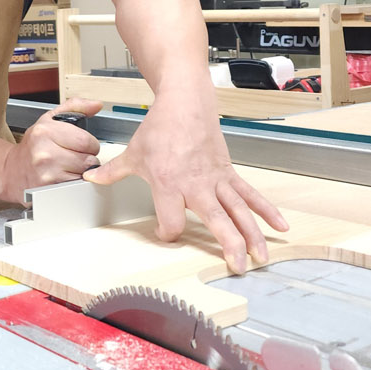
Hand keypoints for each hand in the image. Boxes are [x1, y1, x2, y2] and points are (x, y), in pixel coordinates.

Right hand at [0, 98, 102, 203]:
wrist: (11, 171)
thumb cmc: (32, 146)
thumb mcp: (49, 119)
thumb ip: (75, 107)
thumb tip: (96, 104)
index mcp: (45, 131)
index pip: (87, 141)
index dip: (90, 145)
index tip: (83, 146)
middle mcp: (44, 152)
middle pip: (88, 160)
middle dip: (87, 159)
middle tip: (74, 157)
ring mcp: (46, 173)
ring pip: (84, 175)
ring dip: (81, 173)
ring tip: (68, 167)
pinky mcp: (48, 190)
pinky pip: (75, 187)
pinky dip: (74, 183)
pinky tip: (63, 177)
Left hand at [85, 98, 289, 273]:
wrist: (186, 102)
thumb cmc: (160, 127)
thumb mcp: (133, 152)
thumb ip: (113, 172)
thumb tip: (90, 178)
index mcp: (169, 184)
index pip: (172, 221)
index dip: (168, 232)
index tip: (166, 232)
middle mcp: (196, 185)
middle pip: (216, 219)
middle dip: (228, 244)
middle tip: (237, 266)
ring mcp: (216, 180)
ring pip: (238, 210)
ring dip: (252, 234)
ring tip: (261, 256)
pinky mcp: (229, 173)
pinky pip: (250, 194)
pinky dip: (266, 210)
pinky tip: (280, 226)